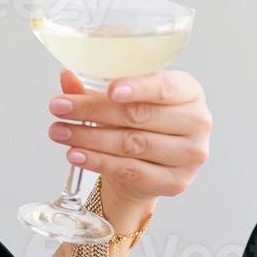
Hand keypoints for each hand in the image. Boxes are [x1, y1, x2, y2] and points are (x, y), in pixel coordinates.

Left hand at [46, 69, 212, 206]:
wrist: (148, 167)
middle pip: (140, 115)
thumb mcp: (121, 101)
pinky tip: (75, 154)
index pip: (165, 87)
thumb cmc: (138, 124)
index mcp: (190, 92)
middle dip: (93, 110)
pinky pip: (131, 171)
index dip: (137, 88)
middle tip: (58, 107)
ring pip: (132, 144)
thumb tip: (67, 75)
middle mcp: (198, 122)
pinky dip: (98, 162)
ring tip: (59, 131)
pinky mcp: (176, 182)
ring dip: (90, 137)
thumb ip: (96, 88)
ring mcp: (191, 155)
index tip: (109, 90)